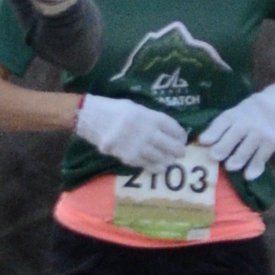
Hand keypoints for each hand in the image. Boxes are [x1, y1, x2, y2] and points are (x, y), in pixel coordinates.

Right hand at [76, 93, 190, 168]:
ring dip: (169, 160)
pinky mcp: (129, 157)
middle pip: (171, 145)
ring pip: (161, 157)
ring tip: (171, 160)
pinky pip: (147, 165)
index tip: (183, 138)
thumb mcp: (135, 108)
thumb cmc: (113, 109)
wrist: (91, 118)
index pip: (173, 128)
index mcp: (150, 117)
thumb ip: (150, 118)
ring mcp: (139, 146)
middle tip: (181, 152)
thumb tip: (166, 130)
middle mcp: (147, 132)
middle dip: (178, 150)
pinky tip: (160, 167)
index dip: (181, 135)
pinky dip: (156, 167)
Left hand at [197, 78, 274, 179]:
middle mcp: (247, 121)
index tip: (202, 141)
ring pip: (248, 147)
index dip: (212, 131)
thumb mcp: (236, 113)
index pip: (222, 122)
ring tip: (230, 167)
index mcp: (234, 114)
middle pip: (235, 134)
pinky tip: (248, 176)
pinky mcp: (271, 141)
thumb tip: (202, 143)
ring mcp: (260, 132)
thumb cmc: (250, 113)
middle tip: (214, 157)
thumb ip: (223, 126)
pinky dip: (256, 166)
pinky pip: (263, 155)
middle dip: (224, 146)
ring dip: (239, 158)